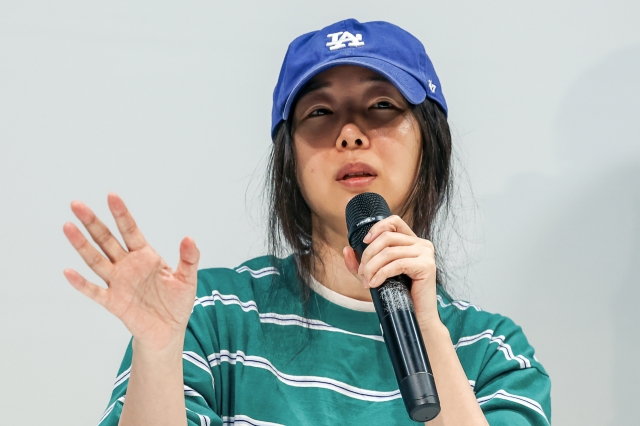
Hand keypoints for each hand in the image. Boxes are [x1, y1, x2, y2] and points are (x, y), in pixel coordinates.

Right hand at [63, 193, 199, 350]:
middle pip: (107, 240)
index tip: (112, 196)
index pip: (130, 230)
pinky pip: (94, 291)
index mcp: (145, 256)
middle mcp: (127, 266)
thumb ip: (189, 258)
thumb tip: (189, 238)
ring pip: (96, 260)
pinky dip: (81, 283)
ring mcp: (118, 283)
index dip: (121, 214)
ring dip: (82, 245)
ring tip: (68, 226)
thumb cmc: (177, 302)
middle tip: (77, 205)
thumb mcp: (187, 278)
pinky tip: (68, 271)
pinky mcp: (113, 302)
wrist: (168, 330)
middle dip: (93, 223)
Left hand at [343, 215, 439, 327]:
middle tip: (362, 272)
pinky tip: (375, 283)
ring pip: (390, 252)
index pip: (394, 222)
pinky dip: (381, 274)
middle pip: (387, 238)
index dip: (377, 228)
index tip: (364, 242)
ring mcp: (426, 254)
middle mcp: (422, 244)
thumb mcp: (374, 275)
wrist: (416, 318)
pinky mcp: (426, 266)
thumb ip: (359, 263)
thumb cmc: (399, 295)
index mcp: (412, 242)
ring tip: (367, 281)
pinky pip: (397, 264)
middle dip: (369, 254)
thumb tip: (346, 249)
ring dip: (373, 267)